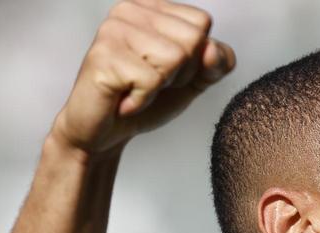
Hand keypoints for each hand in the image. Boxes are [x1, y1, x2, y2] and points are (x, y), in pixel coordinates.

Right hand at [50, 0, 235, 155]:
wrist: (105, 133)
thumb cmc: (145, 101)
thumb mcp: (192, 80)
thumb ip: (215, 63)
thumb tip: (212, 49)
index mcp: (152, 8)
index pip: (201, 22)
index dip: (196, 58)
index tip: (167, 71)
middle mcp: (130, 10)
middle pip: (192, 39)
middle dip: (180, 73)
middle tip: (150, 83)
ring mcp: (114, 30)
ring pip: (174, 58)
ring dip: (160, 87)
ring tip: (135, 89)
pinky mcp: (103, 55)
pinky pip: (150, 80)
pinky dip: (143, 100)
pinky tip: (124, 100)